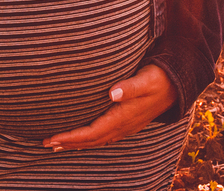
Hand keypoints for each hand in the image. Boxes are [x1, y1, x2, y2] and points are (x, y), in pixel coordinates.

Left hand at [43, 65, 175, 150]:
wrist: (177, 86)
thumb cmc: (158, 79)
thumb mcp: (145, 79)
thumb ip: (129, 86)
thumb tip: (112, 92)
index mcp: (123, 118)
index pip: (91, 133)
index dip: (71, 137)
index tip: (53, 138)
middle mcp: (122, 126)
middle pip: (91, 141)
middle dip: (68, 143)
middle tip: (46, 142)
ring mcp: (125, 127)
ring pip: (97, 140)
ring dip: (77, 143)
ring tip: (58, 144)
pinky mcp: (127, 123)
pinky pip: (104, 136)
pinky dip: (89, 139)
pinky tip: (82, 138)